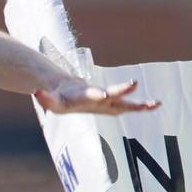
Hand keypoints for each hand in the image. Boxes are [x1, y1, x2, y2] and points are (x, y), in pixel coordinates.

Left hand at [34, 78, 159, 114]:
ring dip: (138, 103)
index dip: (96, 95)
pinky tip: (156, 106)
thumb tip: (35, 92)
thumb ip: (45, 98)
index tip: (102, 94)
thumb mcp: (51, 100)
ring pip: (124, 101)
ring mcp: (107, 100)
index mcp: (85, 95)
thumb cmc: (61, 97)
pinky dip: (141, 107)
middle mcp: (99, 96)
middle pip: (112, 93)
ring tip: (156, 104)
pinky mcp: (111, 105)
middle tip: (133, 84)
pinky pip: (128, 107)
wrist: (68, 88)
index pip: (91, 95)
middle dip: (121, 90)